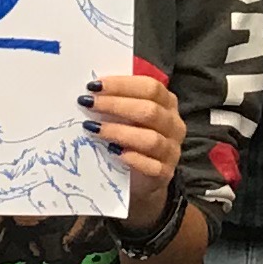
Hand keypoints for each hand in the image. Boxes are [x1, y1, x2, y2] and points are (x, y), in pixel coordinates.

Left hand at [86, 63, 184, 230]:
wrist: (143, 178)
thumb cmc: (132, 137)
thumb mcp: (129, 116)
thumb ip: (118, 101)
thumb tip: (91, 89)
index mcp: (168, 103)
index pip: (151, 88)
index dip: (122, 85)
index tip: (94, 86)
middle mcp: (174, 125)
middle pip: (150, 110)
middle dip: (115, 105)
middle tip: (88, 103)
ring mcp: (171, 150)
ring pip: (150, 139)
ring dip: (118, 131)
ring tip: (93, 128)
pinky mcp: (165, 173)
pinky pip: (151, 166)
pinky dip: (131, 158)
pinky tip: (112, 152)